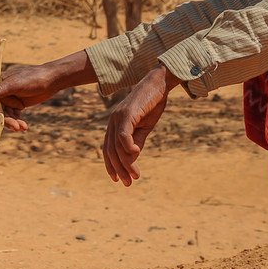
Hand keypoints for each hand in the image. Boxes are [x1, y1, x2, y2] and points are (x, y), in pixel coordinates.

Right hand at [0, 50, 91, 130]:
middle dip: (4, 120)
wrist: (52, 79)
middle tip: (14, 127)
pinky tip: (24, 127)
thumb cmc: (32, 78)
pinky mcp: (18, 104)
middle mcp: (0, 92)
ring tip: (22, 127)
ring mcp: (9, 99)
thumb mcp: (14, 85)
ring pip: (5, 115)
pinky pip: (14, 116)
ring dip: (12, 122)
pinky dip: (18, 122)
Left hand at [102, 66, 170, 185]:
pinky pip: (123, 135)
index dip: (111, 165)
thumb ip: (137, 143)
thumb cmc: (152, 104)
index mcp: (115, 125)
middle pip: (110, 151)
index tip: (118, 180)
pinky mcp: (127, 113)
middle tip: (128, 183)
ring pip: (117, 146)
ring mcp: (118, 117)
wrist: (159, 85)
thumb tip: (131, 160)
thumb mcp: (144, 128)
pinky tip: (136, 154)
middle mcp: (113, 121)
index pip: (108, 149)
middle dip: (119, 169)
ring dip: (126, 163)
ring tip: (135, 175)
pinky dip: (128, 147)